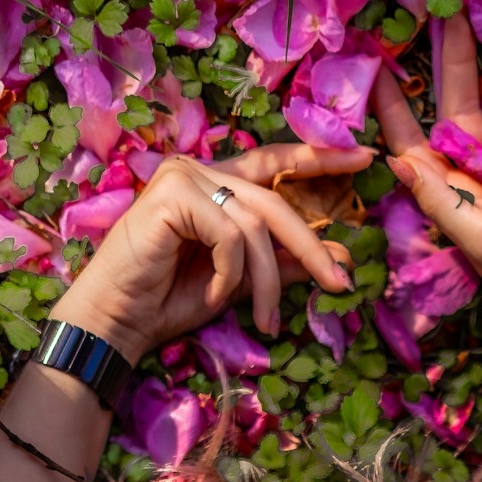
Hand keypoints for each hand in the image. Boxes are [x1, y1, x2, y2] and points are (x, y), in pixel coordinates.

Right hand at [49, 142, 376, 364]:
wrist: (117, 323)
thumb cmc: (167, 303)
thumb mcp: (238, 285)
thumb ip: (279, 265)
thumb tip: (335, 257)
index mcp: (215, 186)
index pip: (274, 163)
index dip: (319, 158)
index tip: (365, 159)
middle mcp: (199, 171)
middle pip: (274, 202)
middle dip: (312, 248)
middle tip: (341, 285)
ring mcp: (184, 177)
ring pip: (256, 225)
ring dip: (266, 281)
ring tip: (266, 321)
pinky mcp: (172, 194)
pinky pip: (230, 235)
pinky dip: (230, 274)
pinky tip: (214, 295)